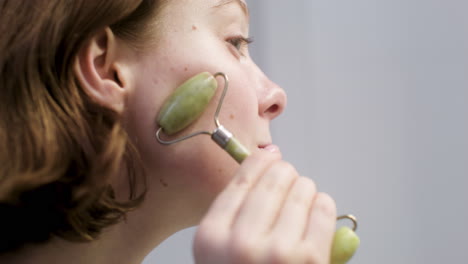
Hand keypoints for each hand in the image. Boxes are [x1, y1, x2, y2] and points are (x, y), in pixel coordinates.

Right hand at [194, 151, 336, 263]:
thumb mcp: (220, 252)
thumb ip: (235, 210)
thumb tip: (267, 158)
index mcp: (211, 238)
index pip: (241, 180)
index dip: (260, 162)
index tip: (270, 156)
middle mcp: (239, 242)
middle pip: (273, 179)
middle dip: (285, 174)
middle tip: (289, 178)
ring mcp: (276, 251)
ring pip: (301, 188)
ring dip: (305, 188)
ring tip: (303, 198)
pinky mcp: (310, 260)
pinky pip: (323, 208)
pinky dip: (323, 203)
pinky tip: (317, 209)